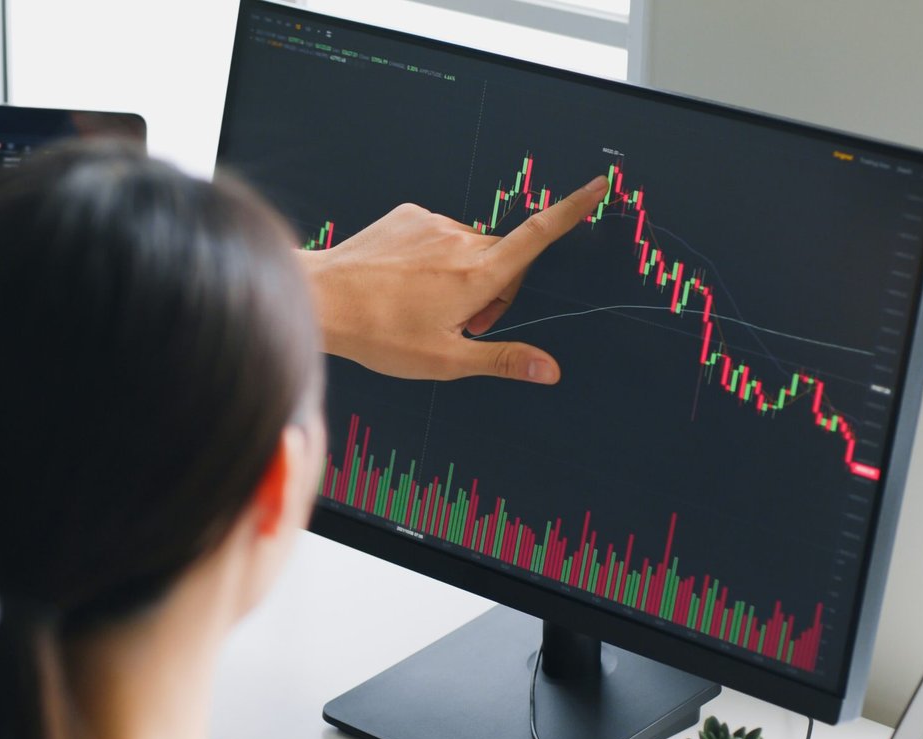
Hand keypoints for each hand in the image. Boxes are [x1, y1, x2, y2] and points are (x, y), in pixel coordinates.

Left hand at [299, 175, 608, 383]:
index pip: (540, 234)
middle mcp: (462, 240)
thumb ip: (502, 359)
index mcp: (479, 274)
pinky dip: (432, 256)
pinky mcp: (408, 216)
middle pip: (504, 256)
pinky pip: (436, 233)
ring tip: (425, 306)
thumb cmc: (381, 335)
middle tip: (463, 324)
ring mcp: (433, 224)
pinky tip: (403, 282)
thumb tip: (548, 370)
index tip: (599, 185)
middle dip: (496, 286)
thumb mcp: (446, 359)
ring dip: (462, 272)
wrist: (323, 299)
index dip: (573, 209)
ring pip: (468, 246)